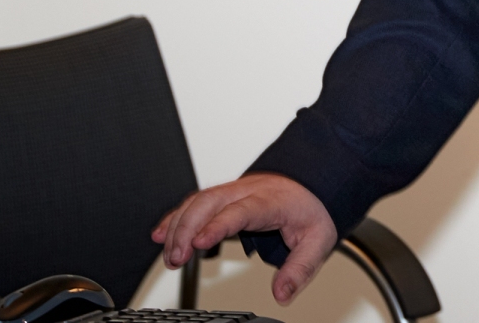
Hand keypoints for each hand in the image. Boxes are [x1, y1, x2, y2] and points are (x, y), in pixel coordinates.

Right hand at [152, 172, 337, 304]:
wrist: (312, 183)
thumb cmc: (311, 210)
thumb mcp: (318, 241)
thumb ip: (299, 269)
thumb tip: (281, 294)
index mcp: (271, 201)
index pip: (240, 211)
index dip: (217, 226)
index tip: (199, 244)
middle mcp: (248, 192)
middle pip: (210, 202)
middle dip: (187, 228)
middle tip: (176, 259)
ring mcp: (234, 191)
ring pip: (198, 200)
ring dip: (178, 225)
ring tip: (170, 256)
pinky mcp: (224, 195)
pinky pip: (194, 201)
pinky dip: (175, 217)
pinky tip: (160, 234)